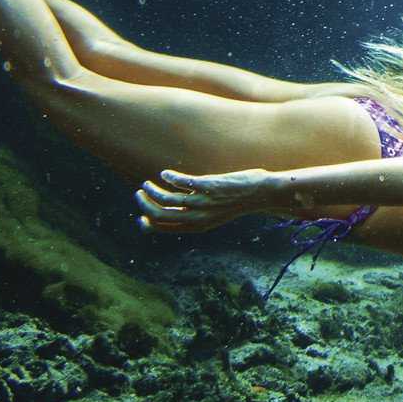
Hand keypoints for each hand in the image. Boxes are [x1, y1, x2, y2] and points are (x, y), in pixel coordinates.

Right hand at [135, 168, 303, 233]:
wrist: (262, 193)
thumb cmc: (239, 201)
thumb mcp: (216, 213)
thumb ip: (198, 212)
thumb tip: (182, 206)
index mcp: (200, 225)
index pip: (167, 228)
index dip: (150, 224)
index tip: (141, 218)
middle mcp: (199, 216)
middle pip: (161, 215)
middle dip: (146, 205)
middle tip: (140, 194)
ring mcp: (203, 201)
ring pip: (167, 198)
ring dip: (153, 191)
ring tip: (148, 184)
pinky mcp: (207, 185)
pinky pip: (181, 182)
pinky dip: (170, 177)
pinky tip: (166, 173)